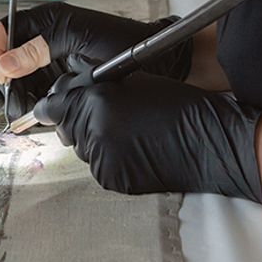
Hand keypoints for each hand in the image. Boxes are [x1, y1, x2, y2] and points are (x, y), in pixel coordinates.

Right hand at [0, 3, 189, 115]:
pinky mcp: (61, 80)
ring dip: (21, 94)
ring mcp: (53, 60)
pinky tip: (42, 110)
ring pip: (20, 79)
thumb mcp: (79, 40)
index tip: (2, 72)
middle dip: (8, 78)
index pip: (6, 28)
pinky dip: (36, 103)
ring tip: (28, 107)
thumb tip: (7, 63)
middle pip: (8, 58)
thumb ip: (41, 47)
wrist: (157, 63)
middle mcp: (47, 38)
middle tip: (15, 96)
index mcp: (49, 20)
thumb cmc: (125, 43)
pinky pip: (37, 92)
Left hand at [35, 72, 261, 201]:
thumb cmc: (179, 105)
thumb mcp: (133, 81)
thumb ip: (96, 85)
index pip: (54, 106)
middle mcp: (96, 133)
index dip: (53, 104)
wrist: (209, 142)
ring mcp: (104, 161)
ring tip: (126, 131)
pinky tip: (133, 148)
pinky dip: (109, 157)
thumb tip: (68, 88)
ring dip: (94, 139)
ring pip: (83, 148)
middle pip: (65, 128)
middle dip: (75, 121)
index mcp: (98, 103)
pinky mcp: (114, 180)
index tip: (52, 106)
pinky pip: (100, 165)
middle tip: (100, 115)